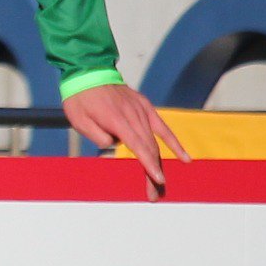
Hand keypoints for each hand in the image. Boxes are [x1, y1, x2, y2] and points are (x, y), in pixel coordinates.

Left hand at [65, 81, 187, 198]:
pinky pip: (162, 127)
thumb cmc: (80, 98)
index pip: (138, 147)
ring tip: (160, 184)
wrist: (88, 71)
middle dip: (153, 173)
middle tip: (153, 195)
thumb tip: (115, 145)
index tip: (158, 180)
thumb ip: (99, 136)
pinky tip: (185, 158)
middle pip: (149, 149)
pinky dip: (174, 143)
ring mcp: (141, 110)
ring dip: (160, 164)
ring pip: (155, 142)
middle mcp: (134, 115)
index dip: (149, 165)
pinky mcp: (145, 107)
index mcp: (117, 120)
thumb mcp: (79, 121)